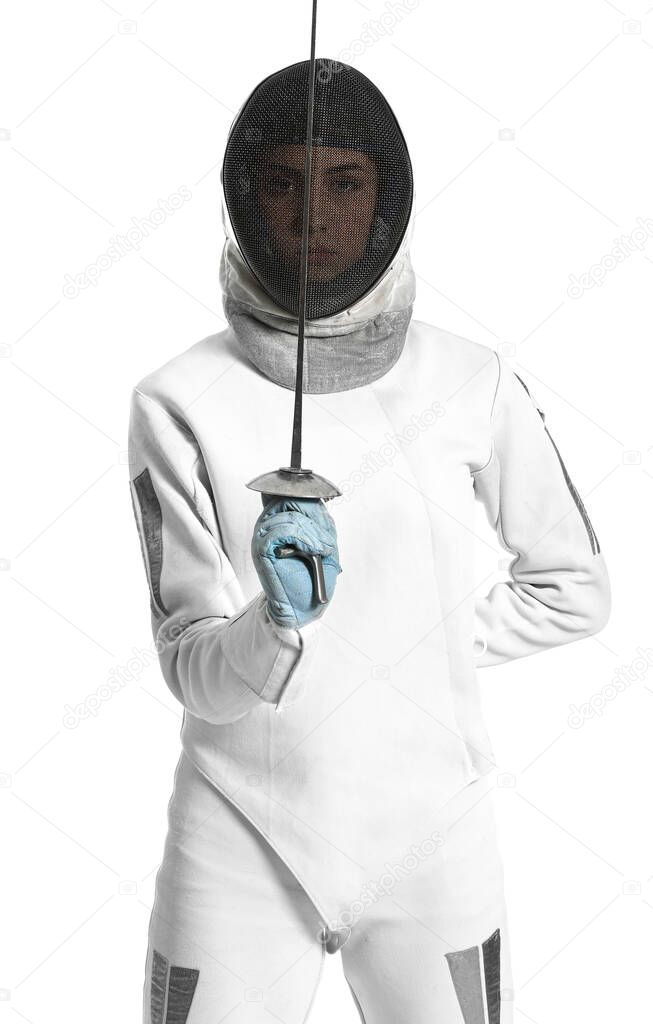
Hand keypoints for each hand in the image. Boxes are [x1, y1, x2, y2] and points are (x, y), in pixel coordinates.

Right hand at [251, 495, 341, 628]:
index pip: (293, 494)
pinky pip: (282, 530)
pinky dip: (303, 539)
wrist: (303, 605)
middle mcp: (268, 524)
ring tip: (322, 550)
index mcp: (280, 519)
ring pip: (290, 516)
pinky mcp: (262, 549)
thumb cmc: (311, 577)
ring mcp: (263, 535)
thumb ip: (317, 519)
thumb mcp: (322, 541)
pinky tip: (313, 551)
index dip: (314, 505)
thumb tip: (315, 498)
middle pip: (290, 499)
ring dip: (313, 533)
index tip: (325, 528)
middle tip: (325, 540)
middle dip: (314, 518)